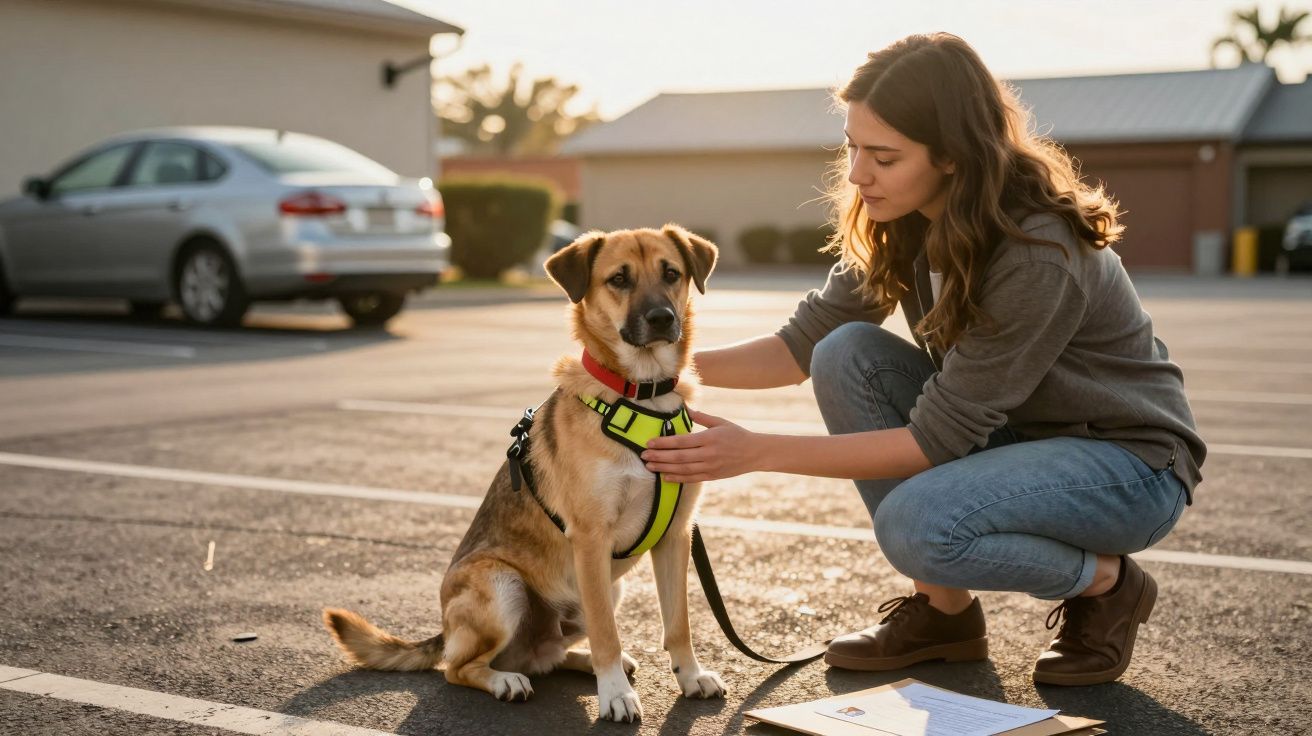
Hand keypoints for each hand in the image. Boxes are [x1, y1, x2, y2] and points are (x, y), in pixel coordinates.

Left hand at [640, 410, 760, 482]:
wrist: (755, 453)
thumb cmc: (737, 434)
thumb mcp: (720, 422)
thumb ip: (701, 417)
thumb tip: (685, 408)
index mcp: (709, 438)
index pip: (682, 441)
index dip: (664, 443)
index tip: (650, 442)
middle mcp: (709, 454)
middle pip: (679, 457)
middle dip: (659, 457)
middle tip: (643, 456)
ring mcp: (710, 466)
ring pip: (683, 469)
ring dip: (664, 468)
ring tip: (650, 466)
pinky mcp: (712, 476)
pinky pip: (691, 478)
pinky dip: (677, 478)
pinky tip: (665, 477)